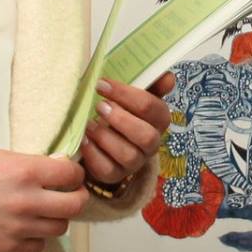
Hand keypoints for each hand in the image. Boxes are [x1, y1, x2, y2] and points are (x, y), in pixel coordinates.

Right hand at [0, 150, 84, 251]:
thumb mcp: (1, 157)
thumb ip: (34, 163)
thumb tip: (64, 166)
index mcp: (25, 172)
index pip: (72, 174)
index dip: (75, 173)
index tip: (69, 175)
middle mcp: (26, 201)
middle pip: (75, 205)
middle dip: (77, 197)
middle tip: (69, 194)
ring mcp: (18, 227)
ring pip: (61, 227)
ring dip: (56, 217)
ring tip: (43, 210)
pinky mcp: (8, 247)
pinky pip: (40, 245)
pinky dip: (37, 236)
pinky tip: (25, 226)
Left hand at [81, 72, 173, 189]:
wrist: (105, 135)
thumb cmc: (121, 109)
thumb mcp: (134, 93)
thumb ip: (151, 82)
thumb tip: (168, 77)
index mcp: (159, 119)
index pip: (151, 107)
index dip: (126, 95)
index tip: (102, 84)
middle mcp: (152, 142)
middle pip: (146, 136)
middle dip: (120, 120)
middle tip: (99, 107)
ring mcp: (135, 161)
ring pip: (128, 155)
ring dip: (106, 137)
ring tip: (90, 124)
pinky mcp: (116, 174)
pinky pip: (108, 170)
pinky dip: (93, 154)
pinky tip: (84, 140)